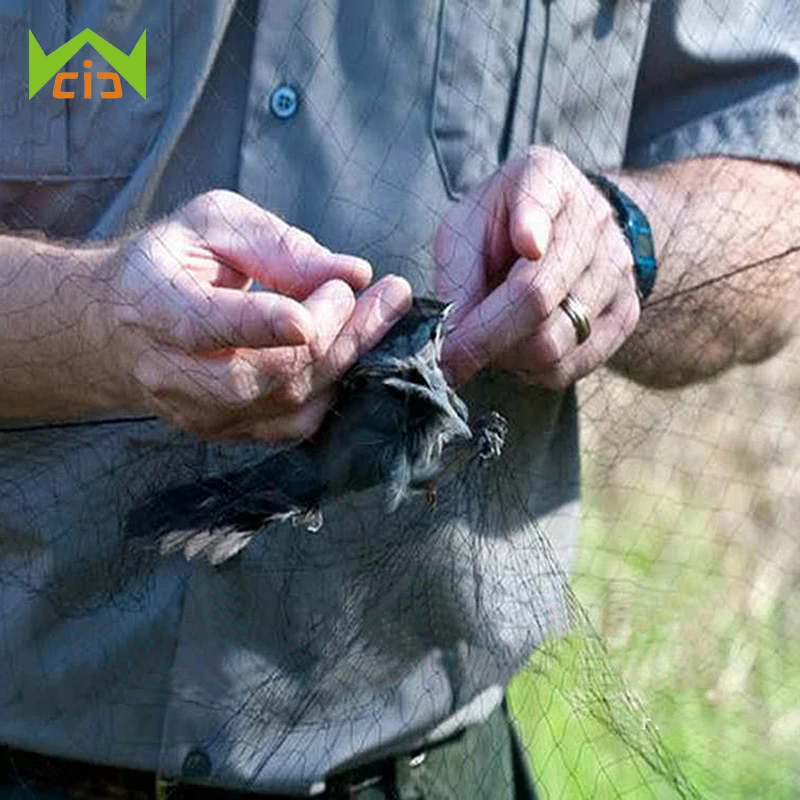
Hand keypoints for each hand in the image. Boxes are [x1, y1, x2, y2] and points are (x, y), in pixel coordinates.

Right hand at [90, 190, 411, 439]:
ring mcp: (200, 414)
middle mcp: (172, 374)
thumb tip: (353, 273)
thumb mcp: (213, 223)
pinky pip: (295, 425)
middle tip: (389, 295)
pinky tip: (352, 350)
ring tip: (382, 315)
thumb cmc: (171, 262)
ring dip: (348, 359)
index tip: (336, 294)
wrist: (116, 328)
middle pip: (267, 374)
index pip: (206, 324)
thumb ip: (277, 245)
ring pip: (290, 404)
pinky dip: (334, 388)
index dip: (269, 320)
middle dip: (338, 334)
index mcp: (156, 308)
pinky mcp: (226, 433)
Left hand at [434, 146, 639, 388]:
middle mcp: (592, 218)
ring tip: (488, 342)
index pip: (542, 197)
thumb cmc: (499, 230)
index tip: (527, 243)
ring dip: (505, 357)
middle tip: (451, 355)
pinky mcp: (624, 314)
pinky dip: (531, 371)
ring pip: (552, 342)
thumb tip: (453, 336)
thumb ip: (456, 274)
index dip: (534, 222)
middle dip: (481, 337)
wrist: (560, 236)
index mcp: (546, 178)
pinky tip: (518, 350)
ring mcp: (616, 268)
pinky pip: (569, 366)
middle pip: (537, 295)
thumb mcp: (464, 230)